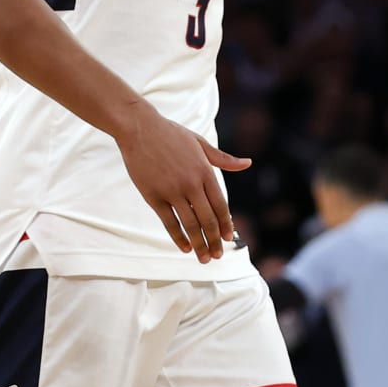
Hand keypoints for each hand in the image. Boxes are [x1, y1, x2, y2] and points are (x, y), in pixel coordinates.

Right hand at [114, 107, 249, 262]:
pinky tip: (184, 247)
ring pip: (190, 224)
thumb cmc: (171, 134)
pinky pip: (169, 222)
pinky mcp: (154, 196)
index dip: (226, 224)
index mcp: (204, 171)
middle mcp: (191, 183)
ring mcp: (172, 191)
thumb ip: (223, 159)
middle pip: (207, 219)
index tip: (228, 237)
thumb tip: (247, 164)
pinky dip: (178, 237)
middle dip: (214, 240)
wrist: (140, 128)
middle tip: (218, 255)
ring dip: (199, 244)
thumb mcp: (200, 143)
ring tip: (204, 258)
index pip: (220, 205)